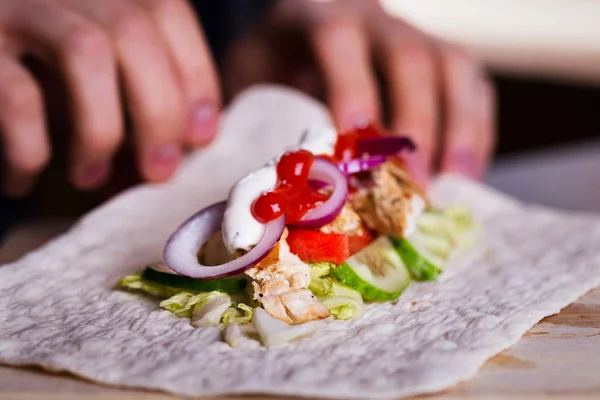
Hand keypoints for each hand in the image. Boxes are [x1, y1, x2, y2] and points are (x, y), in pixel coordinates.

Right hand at [0, 0, 219, 197]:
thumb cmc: (32, 67)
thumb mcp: (94, 64)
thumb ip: (139, 84)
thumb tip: (191, 138)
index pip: (168, 11)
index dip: (196, 76)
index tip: (202, 137)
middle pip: (133, 30)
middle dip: (159, 111)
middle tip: (159, 172)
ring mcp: (13, 5)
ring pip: (84, 51)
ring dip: (101, 129)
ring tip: (90, 177)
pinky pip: (16, 95)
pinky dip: (30, 148)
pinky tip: (24, 180)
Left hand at [223, 0, 494, 186]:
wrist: (304, 40)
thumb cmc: (274, 73)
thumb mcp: (252, 83)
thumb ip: (259, 120)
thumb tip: (270, 189)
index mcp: (316, 16)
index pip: (337, 38)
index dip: (349, 86)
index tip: (356, 140)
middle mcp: (373, 20)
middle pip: (408, 56)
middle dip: (414, 121)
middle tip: (410, 183)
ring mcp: (413, 36)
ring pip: (452, 67)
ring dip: (458, 126)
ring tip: (454, 181)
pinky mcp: (441, 59)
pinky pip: (473, 84)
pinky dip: (477, 128)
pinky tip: (468, 171)